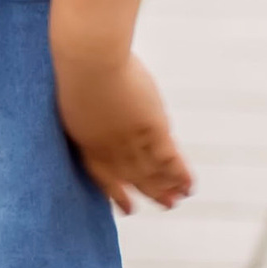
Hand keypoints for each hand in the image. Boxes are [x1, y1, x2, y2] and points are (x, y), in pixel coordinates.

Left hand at [54, 43, 191, 214]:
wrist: (90, 60)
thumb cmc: (78, 64)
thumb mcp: (77, 94)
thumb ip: (90, 109)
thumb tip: (101, 105)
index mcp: (86, 141)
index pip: (103, 176)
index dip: (117, 194)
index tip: (128, 208)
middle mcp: (109, 148)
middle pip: (132, 177)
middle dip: (150, 192)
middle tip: (166, 205)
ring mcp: (131, 140)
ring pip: (152, 172)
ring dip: (167, 187)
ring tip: (179, 198)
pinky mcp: (151, 130)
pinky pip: (168, 159)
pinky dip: (180, 174)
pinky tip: (190, 184)